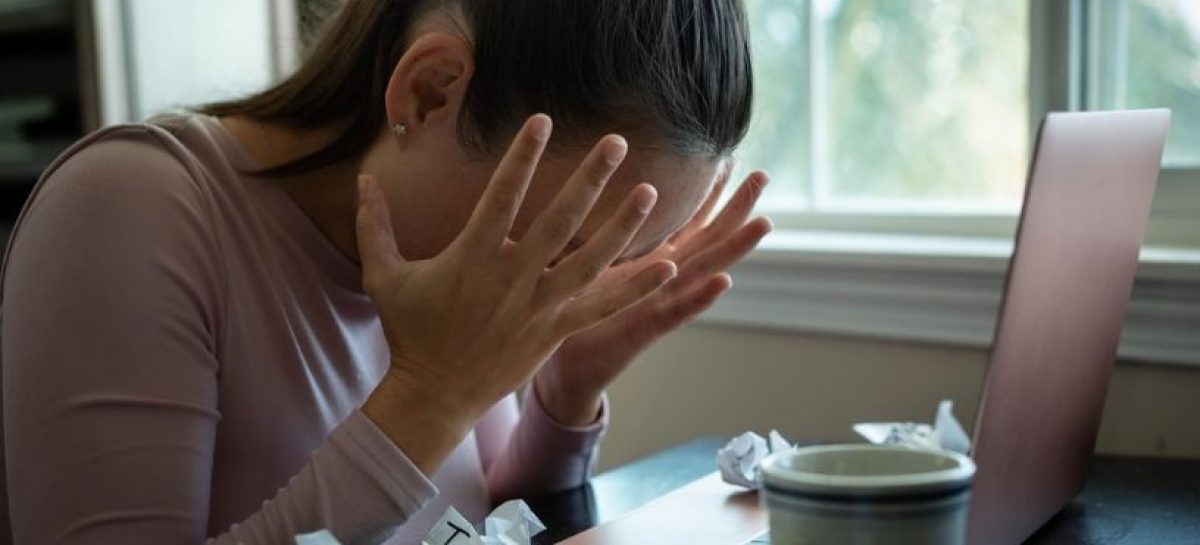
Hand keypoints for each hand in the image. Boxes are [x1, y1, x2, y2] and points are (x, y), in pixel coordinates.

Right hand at [360, 115, 677, 472]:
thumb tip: (363, 180)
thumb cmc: (410, 332)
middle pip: (560, 220)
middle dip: (590, 179)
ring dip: (622, 225)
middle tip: (617, 143)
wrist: (434, 394)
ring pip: (590, 260)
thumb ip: (374, 225)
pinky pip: (603, 307)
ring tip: (649, 192)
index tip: (544, 120)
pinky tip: (669, 268)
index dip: (523, 155)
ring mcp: (539, 305)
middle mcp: (512, 276)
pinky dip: (635, 288)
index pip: (503, 194)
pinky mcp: (555, 330)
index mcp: (473, 256)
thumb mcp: (383, 276)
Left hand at [535, 165, 771, 424]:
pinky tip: (723, 281)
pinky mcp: (646, 330)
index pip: (689, 220)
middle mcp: (663, 279)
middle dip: (736, 208)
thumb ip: (594, 226)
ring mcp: (660, 304)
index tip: (728, 157)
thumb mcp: (584, 257)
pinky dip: (701, 297)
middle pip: (709, 238)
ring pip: (705, 271)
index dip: (709, 191)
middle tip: (762, 174)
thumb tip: (579, 180)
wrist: (562, 365)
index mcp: (650, 260)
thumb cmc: (569, 308)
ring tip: (763, 222)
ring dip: (735, 248)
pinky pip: (678, 312)